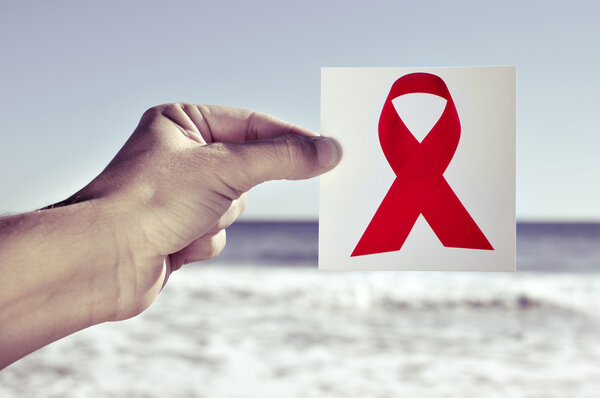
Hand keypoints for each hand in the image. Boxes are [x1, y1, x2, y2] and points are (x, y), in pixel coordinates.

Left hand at [64, 104, 340, 319]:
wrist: (103, 262)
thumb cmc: (150, 202)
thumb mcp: (226, 169)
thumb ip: (282, 158)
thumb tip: (330, 150)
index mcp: (181, 122)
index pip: (252, 124)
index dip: (289, 139)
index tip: (327, 151)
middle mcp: (180, 154)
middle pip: (247, 167)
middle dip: (236, 190)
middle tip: (227, 195)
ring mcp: (180, 193)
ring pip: (234, 204)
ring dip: (217, 219)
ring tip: (186, 222)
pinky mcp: (179, 227)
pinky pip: (218, 232)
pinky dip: (204, 241)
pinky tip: (176, 243)